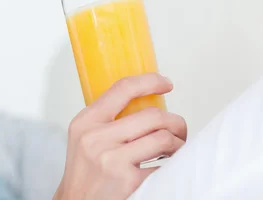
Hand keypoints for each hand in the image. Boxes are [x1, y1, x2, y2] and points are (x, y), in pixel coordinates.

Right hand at [53, 73, 186, 199]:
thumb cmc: (84, 173)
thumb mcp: (83, 138)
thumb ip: (106, 120)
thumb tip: (142, 104)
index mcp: (87, 121)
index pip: (122, 89)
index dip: (149, 81)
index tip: (165, 83)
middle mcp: (97, 137)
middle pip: (152, 116)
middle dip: (175, 122)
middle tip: (179, 130)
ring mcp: (113, 160)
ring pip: (163, 139)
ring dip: (179, 144)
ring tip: (176, 150)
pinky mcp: (129, 181)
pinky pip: (164, 167)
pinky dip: (174, 166)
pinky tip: (169, 168)